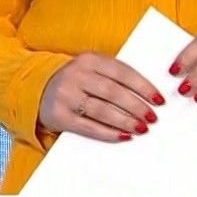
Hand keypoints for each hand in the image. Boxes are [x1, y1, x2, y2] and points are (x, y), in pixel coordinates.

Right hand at [38, 53, 164, 141]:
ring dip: (125, 121)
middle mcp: (76, 75)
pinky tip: (123, 136)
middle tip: (153, 118)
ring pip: (102, 110)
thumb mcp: (91, 69)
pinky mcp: (59, 116)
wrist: (37, 89)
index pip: (122, 72)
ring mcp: (66, 95)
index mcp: (88, 59)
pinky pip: (88, 127)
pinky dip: (108, 133)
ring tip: (142, 128)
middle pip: (113, 92)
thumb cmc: (76, 80)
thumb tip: (147, 96)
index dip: (143, 86)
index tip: (159, 99)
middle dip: (137, 106)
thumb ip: (113, 76)